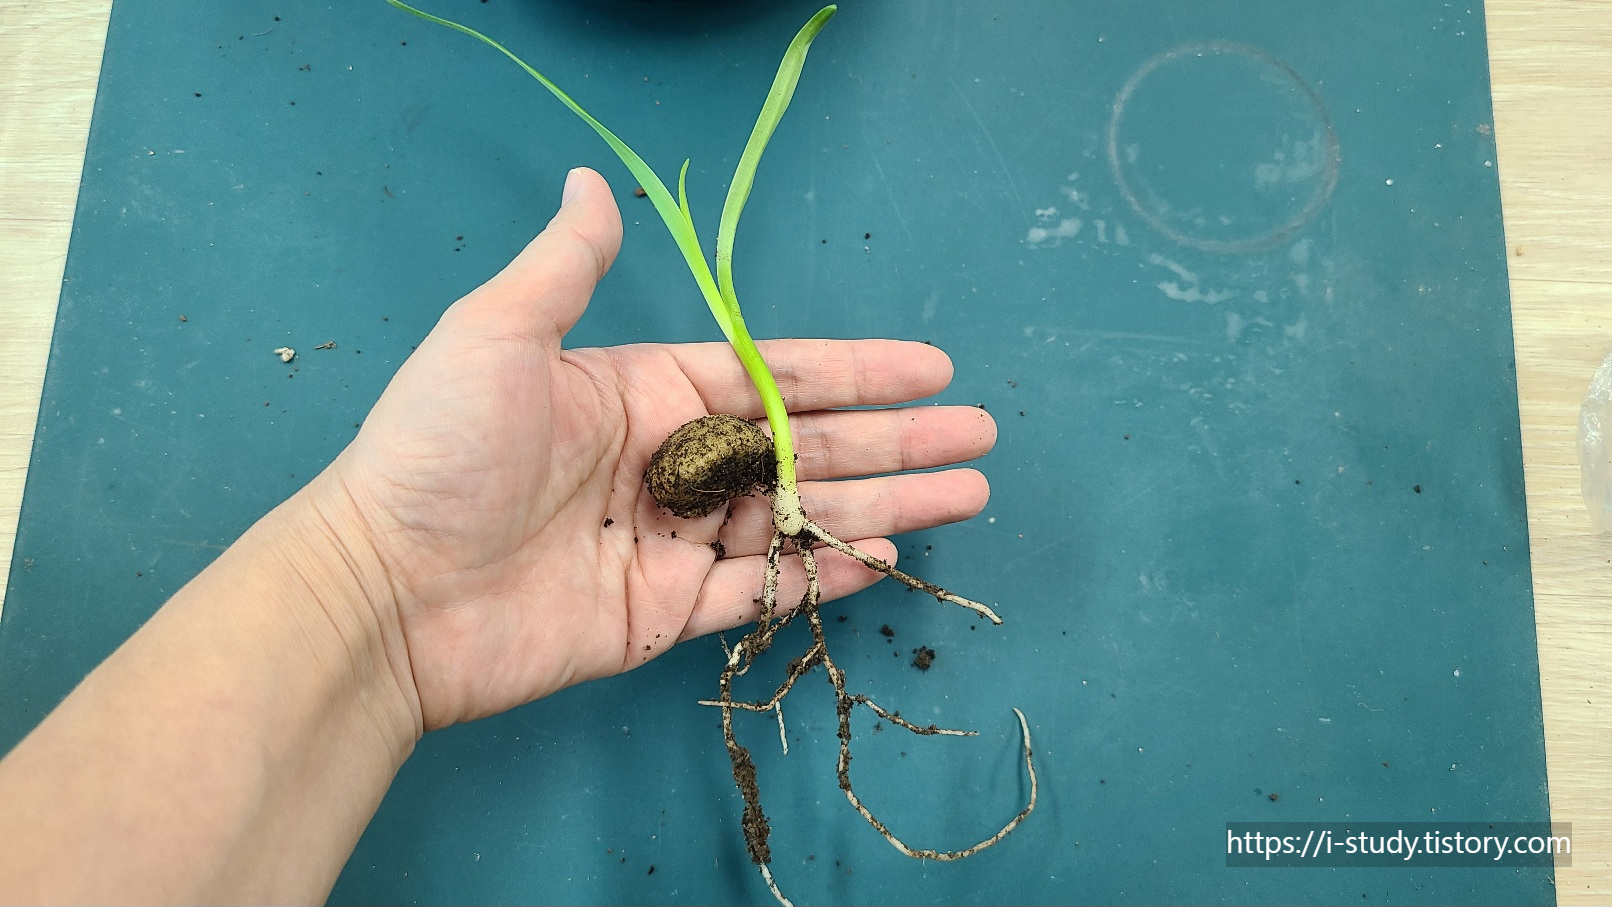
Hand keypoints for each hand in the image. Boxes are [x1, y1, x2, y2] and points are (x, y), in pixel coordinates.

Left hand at [311, 168, 995, 730]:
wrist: (383, 590)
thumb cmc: (437, 451)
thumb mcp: (496, 335)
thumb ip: (565, 268)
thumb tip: (590, 181)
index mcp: (644, 394)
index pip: (775, 376)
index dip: (856, 371)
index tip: (930, 368)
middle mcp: (669, 465)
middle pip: (807, 447)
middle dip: (897, 441)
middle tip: (979, 438)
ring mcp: (670, 543)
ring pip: (798, 519)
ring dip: (883, 506)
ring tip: (965, 496)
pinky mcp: (661, 614)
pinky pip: (760, 593)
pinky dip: (823, 576)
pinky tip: (884, 557)